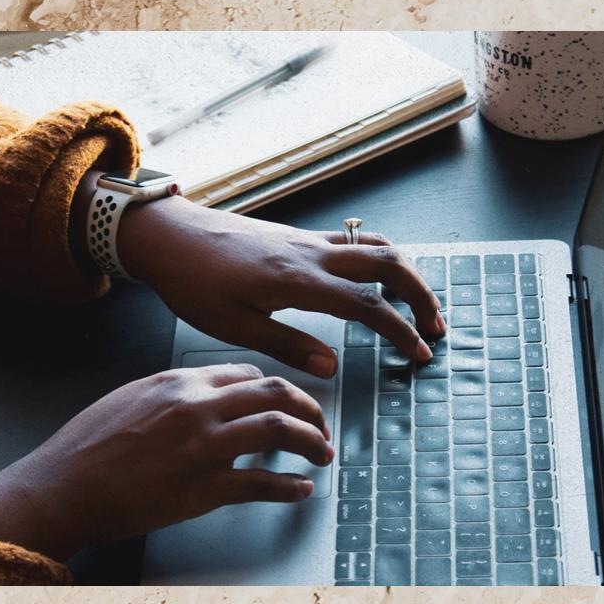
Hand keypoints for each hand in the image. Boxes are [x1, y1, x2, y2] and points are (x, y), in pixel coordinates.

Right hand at [0, 363, 330, 560]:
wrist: (63, 486)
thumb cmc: (86, 447)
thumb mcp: (128, 399)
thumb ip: (170, 395)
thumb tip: (200, 400)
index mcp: (178, 381)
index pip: (246, 374)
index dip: (275, 388)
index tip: (286, 402)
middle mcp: (197, 407)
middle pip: (275, 393)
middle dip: (309, 409)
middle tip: (319, 426)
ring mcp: (204, 447)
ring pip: (280, 430)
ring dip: (312, 442)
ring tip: (321, 453)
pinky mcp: (205, 488)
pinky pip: (264, 483)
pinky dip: (290, 488)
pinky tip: (300, 490)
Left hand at [118, 196, 444, 377]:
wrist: (168, 235)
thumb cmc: (192, 282)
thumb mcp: (233, 326)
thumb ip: (286, 346)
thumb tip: (332, 368)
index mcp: (297, 280)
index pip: (367, 304)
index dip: (399, 330)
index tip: (419, 354)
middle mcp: (311, 253)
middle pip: (388, 263)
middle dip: (420, 294)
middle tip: (435, 328)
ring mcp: (306, 240)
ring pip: (375, 246)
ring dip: (405, 273)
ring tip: (418, 304)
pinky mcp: (297, 236)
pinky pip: (353, 241)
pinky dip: (379, 258)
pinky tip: (378, 280)